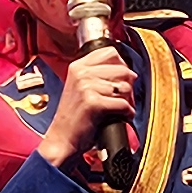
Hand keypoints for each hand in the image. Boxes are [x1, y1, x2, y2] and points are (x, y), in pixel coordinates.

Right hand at [38, 41, 135, 167]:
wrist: (62, 139)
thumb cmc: (74, 118)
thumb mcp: (81, 88)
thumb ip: (98, 76)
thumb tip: (128, 72)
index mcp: (78, 66)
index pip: (110, 53)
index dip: (122, 65)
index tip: (121, 79)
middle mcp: (81, 73)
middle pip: (122, 69)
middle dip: (128, 85)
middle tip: (123, 98)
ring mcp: (86, 87)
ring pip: (124, 87)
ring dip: (128, 100)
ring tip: (120, 109)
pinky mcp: (92, 103)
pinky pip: (122, 103)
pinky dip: (127, 112)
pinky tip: (122, 116)